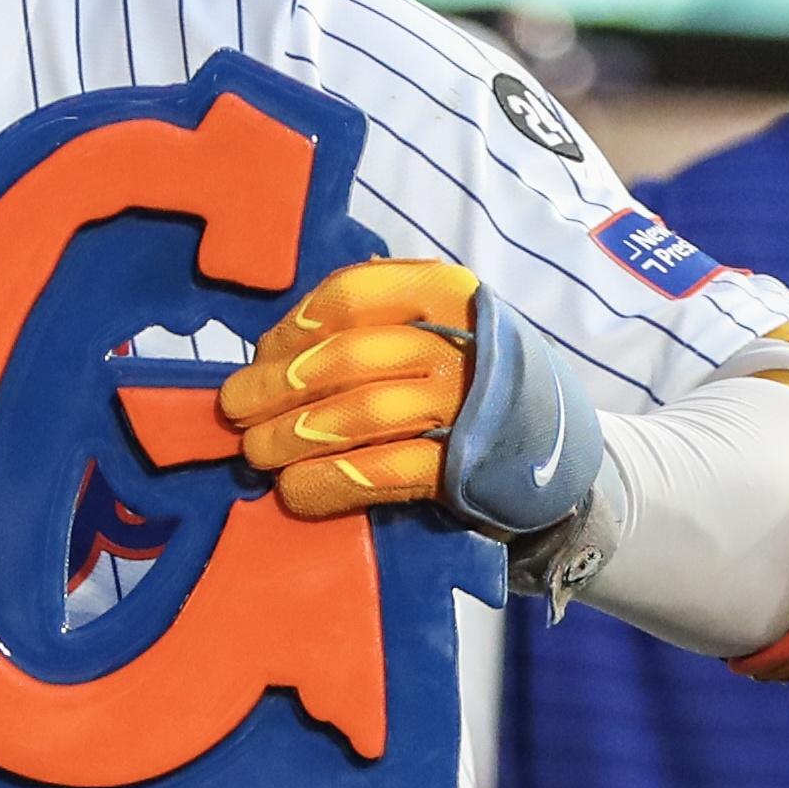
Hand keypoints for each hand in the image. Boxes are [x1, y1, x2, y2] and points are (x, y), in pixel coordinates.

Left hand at [216, 258, 600, 536]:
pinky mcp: (468, 471)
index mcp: (449, 297)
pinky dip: (330, 482)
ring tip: (255, 452)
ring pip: (363, 414)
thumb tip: (268, 353)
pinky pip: (386, 474)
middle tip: (235, 410)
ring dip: (293, 435)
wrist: (553, 452)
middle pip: (350, 358)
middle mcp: (462, 347)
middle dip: (279, 385)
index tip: (264, 352)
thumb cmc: (462, 381)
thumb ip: (363, 327)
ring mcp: (469, 410)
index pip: (357, 296)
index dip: (297, 325)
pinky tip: (294, 491)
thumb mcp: (429, 329)